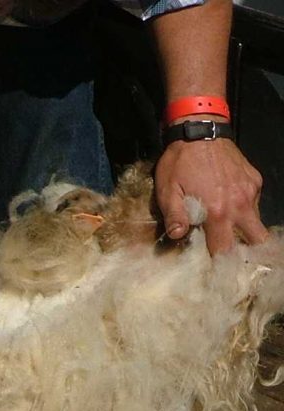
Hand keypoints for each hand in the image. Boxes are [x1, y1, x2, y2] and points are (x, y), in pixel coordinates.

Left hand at [155, 134, 268, 254]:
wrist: (200, 131)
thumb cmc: (179, 162)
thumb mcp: (168, 190)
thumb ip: (174, 216)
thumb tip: (178, 237)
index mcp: (217, 212)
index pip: (225, 249)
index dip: (220, 260)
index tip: (214, 266)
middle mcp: (240, 205)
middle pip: (256, 240)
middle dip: (246, 250)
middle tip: (231, 251)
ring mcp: (251, 192)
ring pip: (256, 221)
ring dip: (244, 228)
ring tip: (226, 227)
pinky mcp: (255, 180)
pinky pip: (254, 202)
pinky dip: (244, 207)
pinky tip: (227, 202)